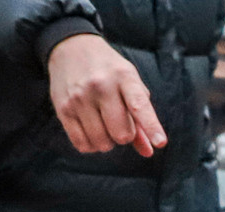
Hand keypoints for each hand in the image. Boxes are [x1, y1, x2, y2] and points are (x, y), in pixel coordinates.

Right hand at [46, 33, 165, 155]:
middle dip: (125, 136)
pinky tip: (91, 131)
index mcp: (123, 76)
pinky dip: (91, 145)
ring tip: (103, 124)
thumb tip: (149, 152)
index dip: (151, 126)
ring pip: (102, 143)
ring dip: (107, 142)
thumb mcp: (129, 83)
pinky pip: (82, 144)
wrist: (71, 47)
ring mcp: (79, 97)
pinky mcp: (63, 109)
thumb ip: (141, 117)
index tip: (161, 142)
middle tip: (119, 123)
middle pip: (121, 133)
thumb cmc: (108, 71)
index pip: (139, 105)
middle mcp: (101, 86)